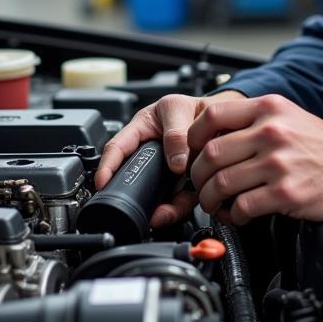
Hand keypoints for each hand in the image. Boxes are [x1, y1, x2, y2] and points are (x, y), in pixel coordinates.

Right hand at [94, 90, 246, 226]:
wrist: (220, 119)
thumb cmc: (191, 107)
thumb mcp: (177, 109)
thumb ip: (175, 132)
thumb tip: (176, 162)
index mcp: (141, 132)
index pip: (117, 148)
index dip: (107, 165)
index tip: (102, 181)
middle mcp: (151, 155)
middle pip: (137, 178)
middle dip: (134, 195)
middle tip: (133, 207)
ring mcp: (167, 173)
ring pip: (157, 196)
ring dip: (159, 208)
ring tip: (161, 213)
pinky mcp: (184, 185)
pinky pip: (178, 201)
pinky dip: (177, 209)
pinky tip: (174, 210)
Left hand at [187, 94, 322, 225]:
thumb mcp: (293, 118)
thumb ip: (258, 121)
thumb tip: (218, 134)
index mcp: (270, 109)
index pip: (212, 114)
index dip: (193, 135)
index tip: (192, 151)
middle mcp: (272, 132)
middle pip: (210, 152)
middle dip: (198, 175)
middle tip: (200, 185)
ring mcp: (279, 162)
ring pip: (221, 182)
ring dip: (210, 199)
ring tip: (215, 204)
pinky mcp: (287, 192)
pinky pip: (243, 206)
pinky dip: (234, 215)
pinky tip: (239, 215)